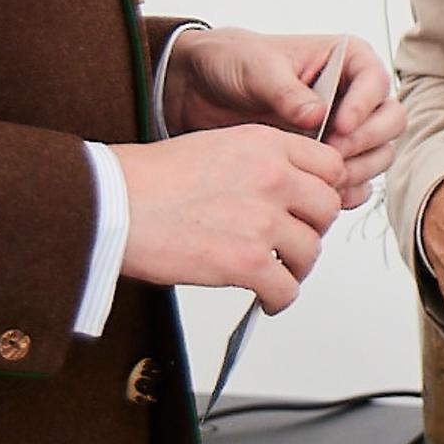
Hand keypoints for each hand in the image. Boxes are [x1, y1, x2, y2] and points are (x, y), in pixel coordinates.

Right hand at [113, 126, 349, 313]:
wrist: (113, 204)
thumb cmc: (150, 179)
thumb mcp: (217, 145)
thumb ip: (260, 162)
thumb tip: (285, 190)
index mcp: (266, 144)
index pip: (330, 166)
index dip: (324, 189)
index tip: (312, 206)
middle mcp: (272, 178)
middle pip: (327, 208)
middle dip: (313, 228)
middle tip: (295, 240)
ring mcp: (262, 220)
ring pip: (311, 251)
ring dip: (297, 266)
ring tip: (278, 272)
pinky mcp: (246, 261)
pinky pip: (286, 287)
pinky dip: (280, 298)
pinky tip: (268, 299)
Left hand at [163, 29, 408, 207]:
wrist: (202, 90)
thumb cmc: (234, 63)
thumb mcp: (257, 67)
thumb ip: (287, 90)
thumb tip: (317, 115)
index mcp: (347, 60)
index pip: (378, 83)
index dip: (364, 107)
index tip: (338, 126)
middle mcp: (354, 95)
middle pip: (390, 121)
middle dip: (366, 143)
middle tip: (333, 156)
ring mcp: (346, 129)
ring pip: (380, 154)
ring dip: (359, 170)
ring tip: (323, 178)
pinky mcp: (330, 158)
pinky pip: (358, 180)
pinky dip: (348, 190)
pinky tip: (323, 193)